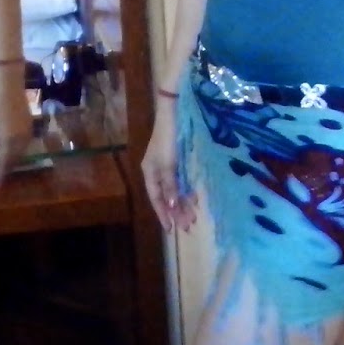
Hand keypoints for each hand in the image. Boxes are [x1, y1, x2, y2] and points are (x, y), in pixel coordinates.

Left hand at [0, 73, 33, 185]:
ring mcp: (28, 132)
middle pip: (14, 159)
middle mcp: (22, 140)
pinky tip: (10, 148)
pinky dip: (17, 149)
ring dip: (12, 159)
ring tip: (3, 164)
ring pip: (21, 152)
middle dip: (7, 168)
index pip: (4, 163)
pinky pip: (24, 143)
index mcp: (9, 141)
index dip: (0, 175)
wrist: (10, 82)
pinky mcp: (30, 124)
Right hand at [140, 104, 196, 233]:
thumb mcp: (168, 164)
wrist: (173, 115)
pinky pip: (181, 182)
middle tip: (188, 226)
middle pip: (165, 196)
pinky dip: (186, 191)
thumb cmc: (168, 139)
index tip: (171, 230)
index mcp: (150, 172)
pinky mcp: (176, 160)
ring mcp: (166, 166)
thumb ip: (169, 184)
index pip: (156, 198)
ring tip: (193, 216)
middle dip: (176, 211)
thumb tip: (169, 204)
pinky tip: (194, 197)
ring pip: (174, 190)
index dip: (163, 214)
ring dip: (183, 203)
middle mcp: (156, 171)